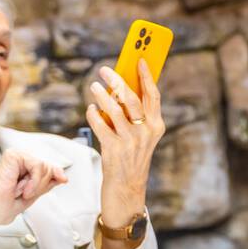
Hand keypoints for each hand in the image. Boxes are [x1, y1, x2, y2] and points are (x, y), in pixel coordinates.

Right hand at [0, 149, 67, 228]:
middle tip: (27, 195)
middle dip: (42, 185)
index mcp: (22, 170)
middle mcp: (20, 161)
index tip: (64, 180)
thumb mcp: (31, 195)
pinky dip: (34, 181)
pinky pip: (38, 166)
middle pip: (49, 167)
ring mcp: (17, 156)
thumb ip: (45, 184)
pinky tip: (24, 190)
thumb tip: (62, 177)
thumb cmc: (3, 207)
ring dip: (37, 186)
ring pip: (45, 168)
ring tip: (23, 193)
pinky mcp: (14, 155)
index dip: (57, 173)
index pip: (48, 168)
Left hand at [85, 58, 165, 228]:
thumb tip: (120, 86)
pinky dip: (93, 114)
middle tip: (104, 70)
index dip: (146, 75)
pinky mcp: (114, 150)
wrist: (127, 190)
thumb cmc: (131, 159)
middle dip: (117, 80)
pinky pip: (100, 125)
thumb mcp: (140, 136)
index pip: (153, 95)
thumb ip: (135, 114)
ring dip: (101, 95)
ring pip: (114, 109)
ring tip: (94, 87)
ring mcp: (131, 142)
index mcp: (156, 126)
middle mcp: (146, 133)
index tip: (139, 58)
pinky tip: (90, 108)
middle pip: (131, 98)